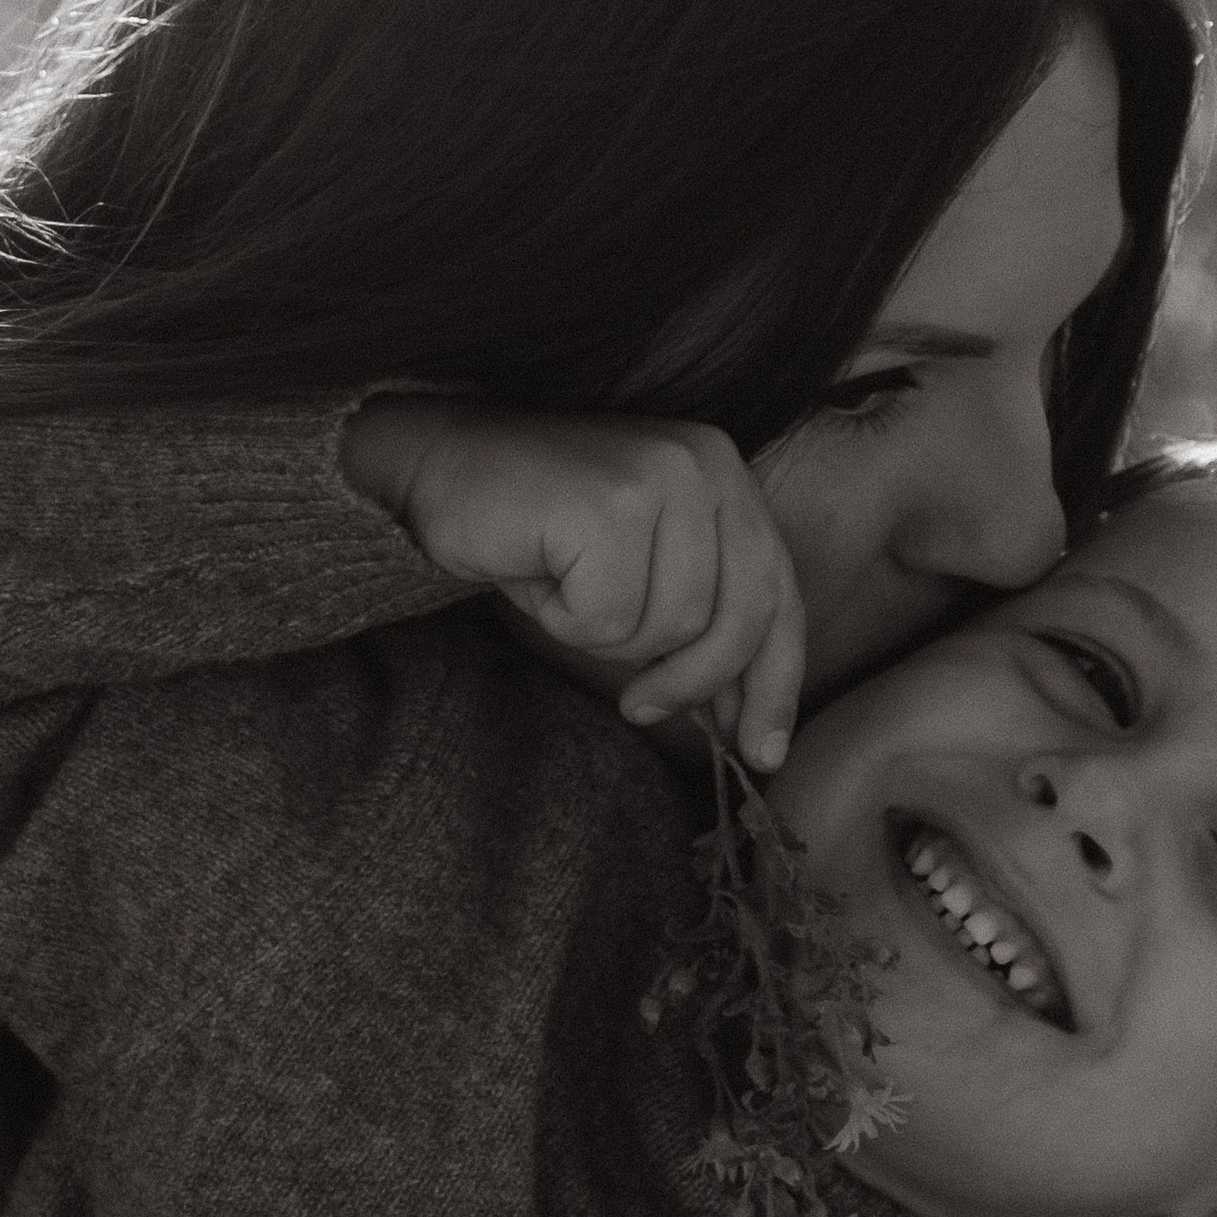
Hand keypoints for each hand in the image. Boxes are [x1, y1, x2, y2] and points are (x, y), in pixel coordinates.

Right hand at [342, 395, 806, 767]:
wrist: (436, 469)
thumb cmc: (537, 534)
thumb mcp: (639, 576)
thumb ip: (699, 623)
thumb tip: (747, 721)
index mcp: (724, 475)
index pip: (779, 594)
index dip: (775, 681)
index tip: (764, 751)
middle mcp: (706, 464)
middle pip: (740, 618)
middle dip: (690, 680)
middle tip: (639, 707)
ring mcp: (661, 477)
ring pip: (672, 625)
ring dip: (607, 637)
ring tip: (566, 592)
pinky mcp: (611, 504)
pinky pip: (610, 616)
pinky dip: (567, 620)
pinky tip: (538, 576)